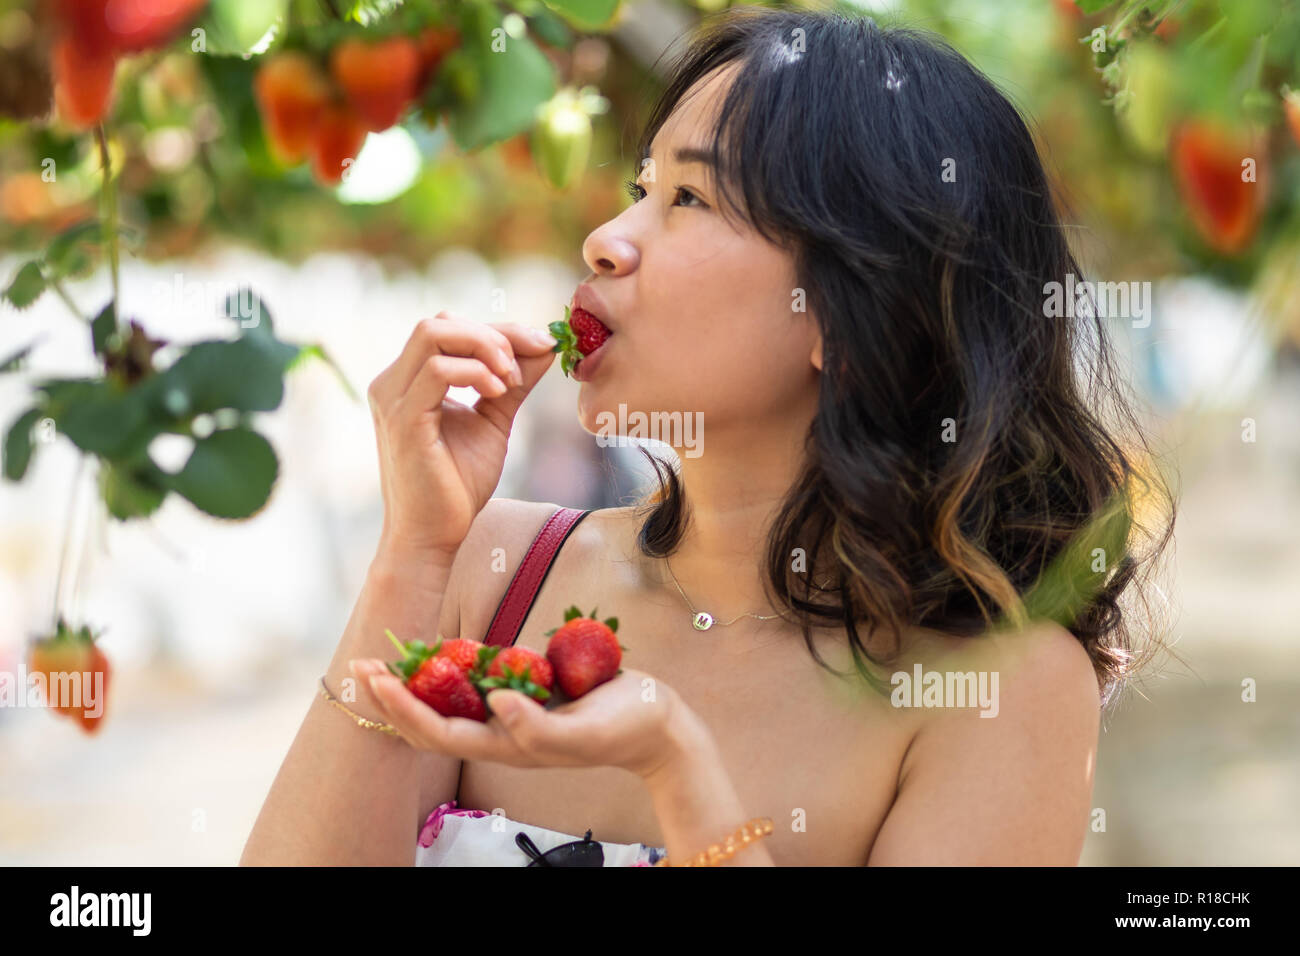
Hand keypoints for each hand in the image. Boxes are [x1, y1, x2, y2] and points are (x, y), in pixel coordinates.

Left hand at [349, 660, 696, 779]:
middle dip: (392, 696)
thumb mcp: (584, 732)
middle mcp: (502, 731)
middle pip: (431, 720)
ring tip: (384, 657)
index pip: (438, 732)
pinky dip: (453, 668)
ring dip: (414, 681)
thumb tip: (495, 704)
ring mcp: (513, 713)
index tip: (376, 679)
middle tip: (359, 663)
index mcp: (507, 745)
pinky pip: (481, 681)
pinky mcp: (528, 693)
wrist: (659, 725)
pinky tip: (437, 652)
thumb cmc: (625, 728)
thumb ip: (538, 729)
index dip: (402, 708)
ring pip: (450, 701)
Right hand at [367, 314, 556, 560]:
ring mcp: (393, 398)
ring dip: (486, 348)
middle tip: (524, 366)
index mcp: (408, 380)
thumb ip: (514, 383)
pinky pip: (439, 370)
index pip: (450, 327)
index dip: (498, 330)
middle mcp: (392, 382)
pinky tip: (499, 393)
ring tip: (511, 382)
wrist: (433, 536)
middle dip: (493, 334)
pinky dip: (476, 372)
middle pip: (440, 321)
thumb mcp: (493, 421)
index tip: (541, 345)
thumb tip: (545, 346)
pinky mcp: (403, 419)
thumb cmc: (457, 485)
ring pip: (434, 332)